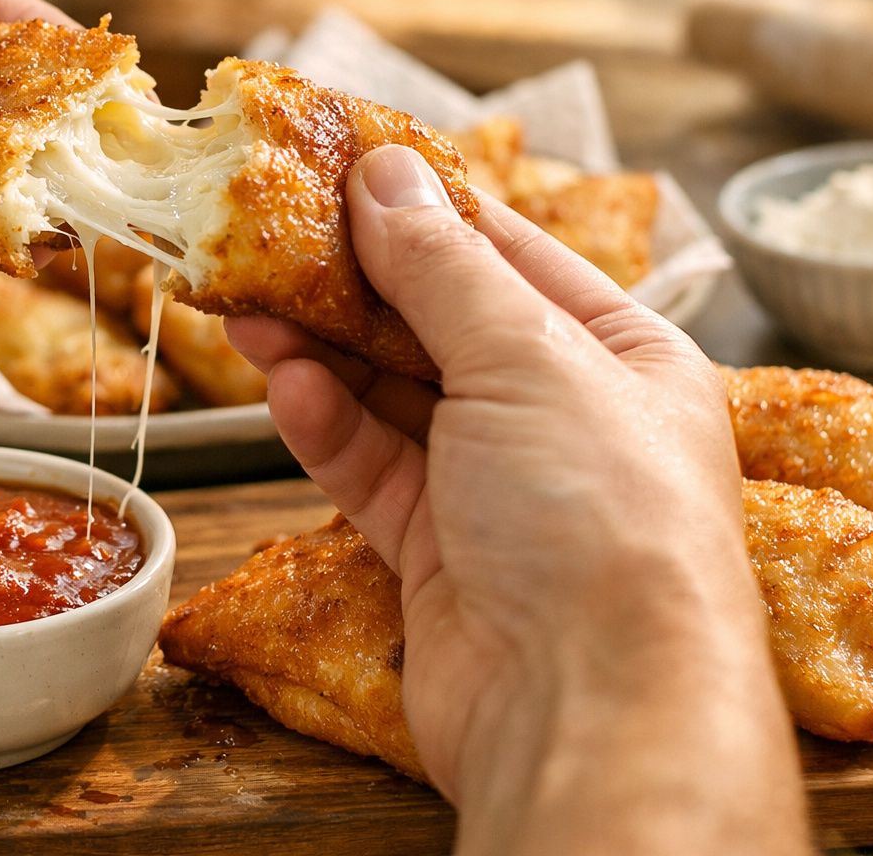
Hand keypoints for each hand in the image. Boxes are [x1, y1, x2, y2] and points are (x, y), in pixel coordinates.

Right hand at [228, 147, 808, 854]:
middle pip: (444, 326)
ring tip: (248, 304)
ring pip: (396, 397)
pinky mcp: (440, 553)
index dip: (425, 208)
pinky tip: (283, 384)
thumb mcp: (528, 357)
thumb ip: (445, 267)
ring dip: (325, 351)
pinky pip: (374, 468)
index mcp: (624, 354)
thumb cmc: (601, 512)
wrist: (593, 707)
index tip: (340, 165)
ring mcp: (501, 489)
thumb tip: (388, 174)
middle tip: (268, 235)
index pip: (512, 255)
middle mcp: (567, 416)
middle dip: (358, 283)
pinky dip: (327, 426)